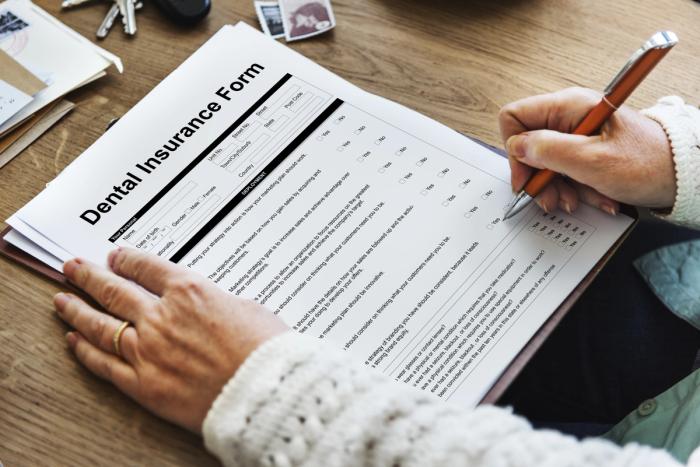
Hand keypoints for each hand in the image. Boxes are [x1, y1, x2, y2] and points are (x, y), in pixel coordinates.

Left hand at [53, 248, 287, 432]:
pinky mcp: (144, 384)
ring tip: (62, 301)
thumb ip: (215, 301)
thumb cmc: (264, 349)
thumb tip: (203, 305)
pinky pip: (105, 364)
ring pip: (100, 325)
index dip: (127, 259)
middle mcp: (161, 316)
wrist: (264, 391)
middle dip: (89, 276)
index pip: (147, 267)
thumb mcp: (246, 307)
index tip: (115, 256)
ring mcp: (148, 351)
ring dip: (77, 310)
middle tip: (72, 268)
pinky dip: (86, 351)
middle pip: (114, 290)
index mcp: (189, 291)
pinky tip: (74, 341)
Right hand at [499, 87, 675, 213]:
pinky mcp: (586, 150)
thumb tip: (517, 147)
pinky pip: (566, 171)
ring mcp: (577, 134)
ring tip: (579, 201)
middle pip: (529, 146)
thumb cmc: (647, 163)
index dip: (515, 150)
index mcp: (568, 107)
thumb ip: (549, 151)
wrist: (683, 175)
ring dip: (559, 188)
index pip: (514, 117)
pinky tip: (595, 198)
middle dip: (540, 178)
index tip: (527, 178)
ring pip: (546, 163)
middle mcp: (569, 116)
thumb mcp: (592, 160)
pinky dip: (576, 188)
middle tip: (553, 199)